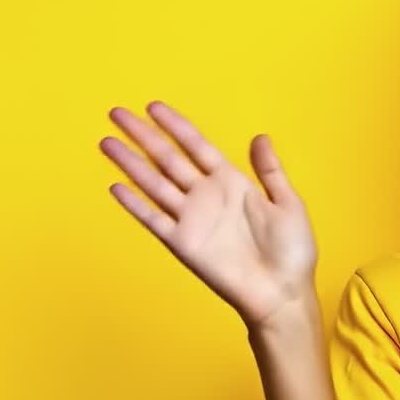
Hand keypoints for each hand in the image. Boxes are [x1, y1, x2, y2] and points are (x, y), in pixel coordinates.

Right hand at [100, 101, 318, 330]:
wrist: (283, 292)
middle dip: (143, 136)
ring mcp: (193, 219)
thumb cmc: (292, 251)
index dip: (176, 126)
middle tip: (117, 113)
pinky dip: (135, 204)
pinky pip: (154, 219)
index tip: (153, 107)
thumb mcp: (288, 203)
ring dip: (130, 163)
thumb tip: (260, 137)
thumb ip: (269, 171)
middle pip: (168, 159)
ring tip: (107, 142)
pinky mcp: (184, 244)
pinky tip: (116, 186)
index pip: (197, 147)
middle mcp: (207, 197)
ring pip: (154, 184)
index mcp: (232, 183)